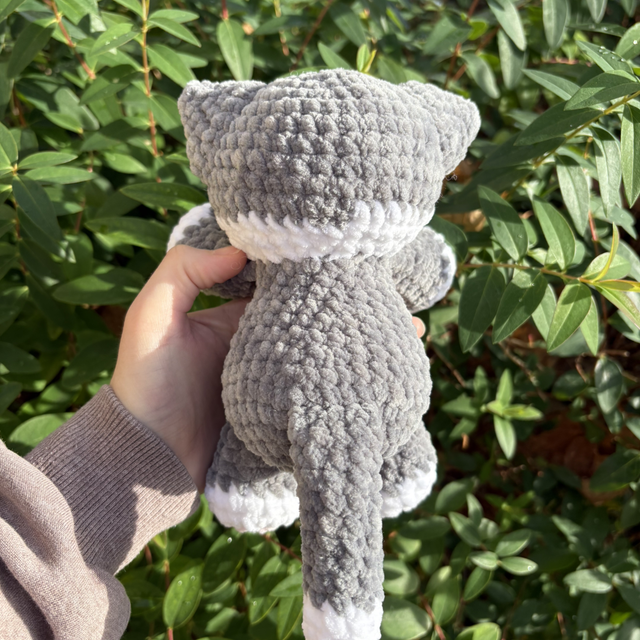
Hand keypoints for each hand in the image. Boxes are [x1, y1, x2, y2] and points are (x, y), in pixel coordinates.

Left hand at [111, 245, 426, 491]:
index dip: (313, 263)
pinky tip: (385, 372)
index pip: (282, 278)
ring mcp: (278, 374)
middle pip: (314, 310)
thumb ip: (183, 274)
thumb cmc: (145, 384)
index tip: (351, 249)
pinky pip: (322, 386)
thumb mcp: (151, 319)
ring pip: (326, 348)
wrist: (149, 456)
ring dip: (361, 338)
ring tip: (409, 326)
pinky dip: (351, 378)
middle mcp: (262, 338)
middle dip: (351, 298)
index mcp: (237, 313)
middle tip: (396, 286)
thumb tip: (241, 249)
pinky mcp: (286, 406)